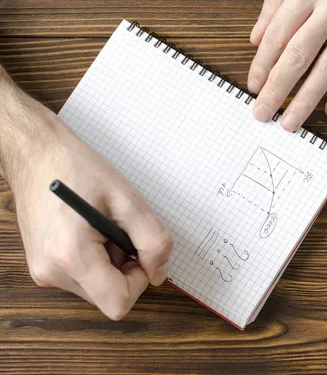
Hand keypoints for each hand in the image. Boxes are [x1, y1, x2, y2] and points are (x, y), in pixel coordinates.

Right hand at [0, 76, 173, 319]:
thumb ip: (153, 240)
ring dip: (111, 263)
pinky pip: (84, 277)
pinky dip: (96, 259)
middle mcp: (52, 272)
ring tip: (102, 226)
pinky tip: (90, 230)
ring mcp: (44, 272)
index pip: (118, 303)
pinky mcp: (43, 267)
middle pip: (109, 297)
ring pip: (98, 288)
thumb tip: (159, 273)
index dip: (139, 281)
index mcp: (71, 257)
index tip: (140, 252)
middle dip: (124, 268)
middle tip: (119, 229)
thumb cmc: (78, 169)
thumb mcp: (129, 200)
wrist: (36, 154)